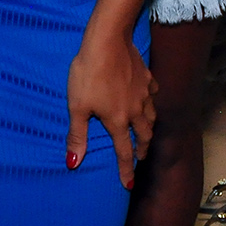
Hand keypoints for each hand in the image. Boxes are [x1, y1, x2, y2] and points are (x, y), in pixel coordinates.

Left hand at [66, 29, 155, 188]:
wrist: (107, 41)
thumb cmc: (88, 74)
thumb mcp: (77, 106)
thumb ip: (77, 135)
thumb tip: (73, 164)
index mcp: (117, 120)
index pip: (124, 151)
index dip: (126, 170)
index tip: (128, 184)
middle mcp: (135, 110)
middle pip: (144, 135)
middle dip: (142, 148)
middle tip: (140, 156)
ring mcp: (143, 92)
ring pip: (152, 116)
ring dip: (149, 128)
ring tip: (146, 132)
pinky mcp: (146, 76)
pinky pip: (152, 93)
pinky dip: (150, 101)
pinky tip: (146, 97)